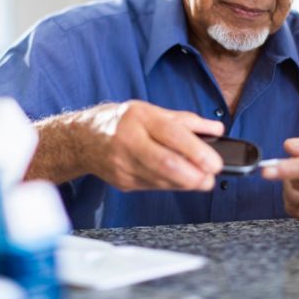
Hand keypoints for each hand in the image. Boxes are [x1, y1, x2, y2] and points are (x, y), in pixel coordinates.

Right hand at [74, 100, 224, 191]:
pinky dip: (171, 185)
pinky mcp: (122, 182)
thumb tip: (216, 129)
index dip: (197, 152)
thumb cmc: (121, 122)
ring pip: (161, 180)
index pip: (172, 135)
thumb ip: (186, 121)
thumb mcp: (152, 111)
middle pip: (165, 163)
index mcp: (139, 118)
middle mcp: (129, 141)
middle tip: (210, 177)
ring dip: (186, 183)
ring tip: (201, 179)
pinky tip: (179, 179)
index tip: (215, 163)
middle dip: (193, 176)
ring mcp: (123, 165)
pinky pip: (153, 187)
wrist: (83, 139)